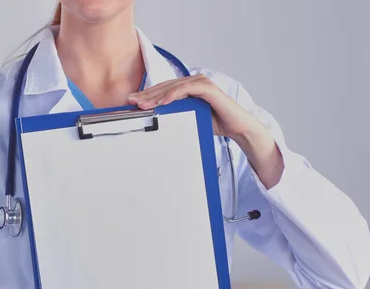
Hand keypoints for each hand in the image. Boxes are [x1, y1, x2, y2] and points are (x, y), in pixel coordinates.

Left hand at [128, 74, 283, 188]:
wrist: (237, 126)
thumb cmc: (215, 122)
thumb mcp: (190, 117)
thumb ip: (176, 113)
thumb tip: (155, 118)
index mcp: (189, 87)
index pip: (163, 89)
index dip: (147, 95)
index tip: (132, 102)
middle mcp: (194, 81)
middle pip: (165, 86)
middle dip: (147, 94)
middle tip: (132, 102)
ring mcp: (201, 83)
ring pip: (173, 86)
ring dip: (156, 95)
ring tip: (143, 104)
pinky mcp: (208, 88)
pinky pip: (187, 89)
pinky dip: (173, 94)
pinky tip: (162, 101)